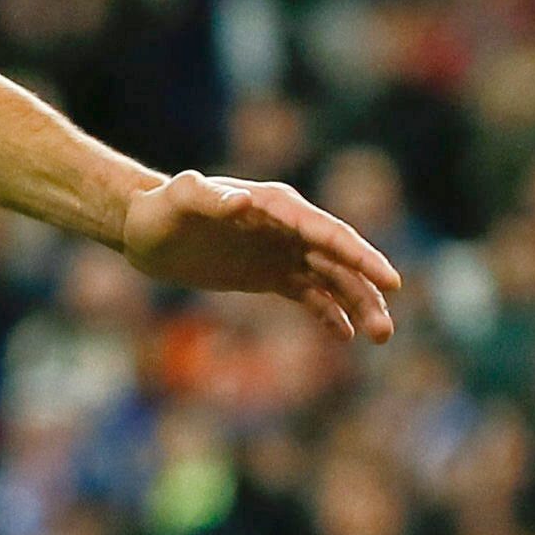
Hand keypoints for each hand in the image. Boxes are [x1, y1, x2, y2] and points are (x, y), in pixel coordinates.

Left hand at [118, 172, 399, 342]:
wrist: (145, 229)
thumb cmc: (160, 208)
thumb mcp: (179, 200)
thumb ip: (208, 198)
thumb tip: (241, 202)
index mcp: (277, 206)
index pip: (328, 232)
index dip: (360, 256)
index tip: (388, 281)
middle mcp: (289, 228)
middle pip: (340, 260)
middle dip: (368, 290)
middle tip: (386, 330)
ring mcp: (282, 252)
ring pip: (332, 280)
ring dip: (358, 305)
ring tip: (380, 336)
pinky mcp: (270, 275)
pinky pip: (309, 295)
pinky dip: (329, 313)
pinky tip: (345, 335)